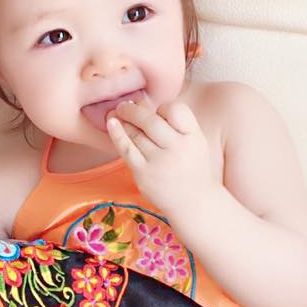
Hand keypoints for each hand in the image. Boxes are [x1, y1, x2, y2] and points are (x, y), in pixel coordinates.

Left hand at [106, 98, 216, 218]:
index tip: (158, 112)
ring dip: (124, 121)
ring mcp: (159, 162)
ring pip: (137, 134)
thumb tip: (142, 104)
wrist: (193, 203)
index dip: (163, 108)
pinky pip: (126, 149)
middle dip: (134, 110)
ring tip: (118, 114)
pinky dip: (117, 134)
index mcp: (193, 137)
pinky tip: (111, 124)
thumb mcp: (195, 141)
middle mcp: (177, 148)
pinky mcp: (144, 173)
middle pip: (151, 121)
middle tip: (124, 105)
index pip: (176, 109)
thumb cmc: (191, 167)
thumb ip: (176, 124)